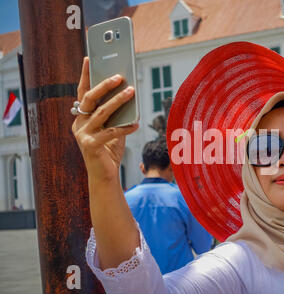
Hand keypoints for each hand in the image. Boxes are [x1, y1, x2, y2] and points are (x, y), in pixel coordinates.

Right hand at [72, 57, 138, 181]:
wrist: (104, 175)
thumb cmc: (109, 149)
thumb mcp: (112, 128)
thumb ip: (116, 114)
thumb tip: (128, 93)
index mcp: (81, 117)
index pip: (83, 92)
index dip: (85, 75)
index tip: (88, 58)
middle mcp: (79, 124)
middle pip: (90, 99)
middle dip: (104, 85)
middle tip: (119, 76)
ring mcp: (83, 135)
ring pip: (101, 113)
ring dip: (118, 101)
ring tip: (131, 91)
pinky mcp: (91, 146)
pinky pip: (111, 132)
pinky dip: (125, 128)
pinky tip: (136, 124)